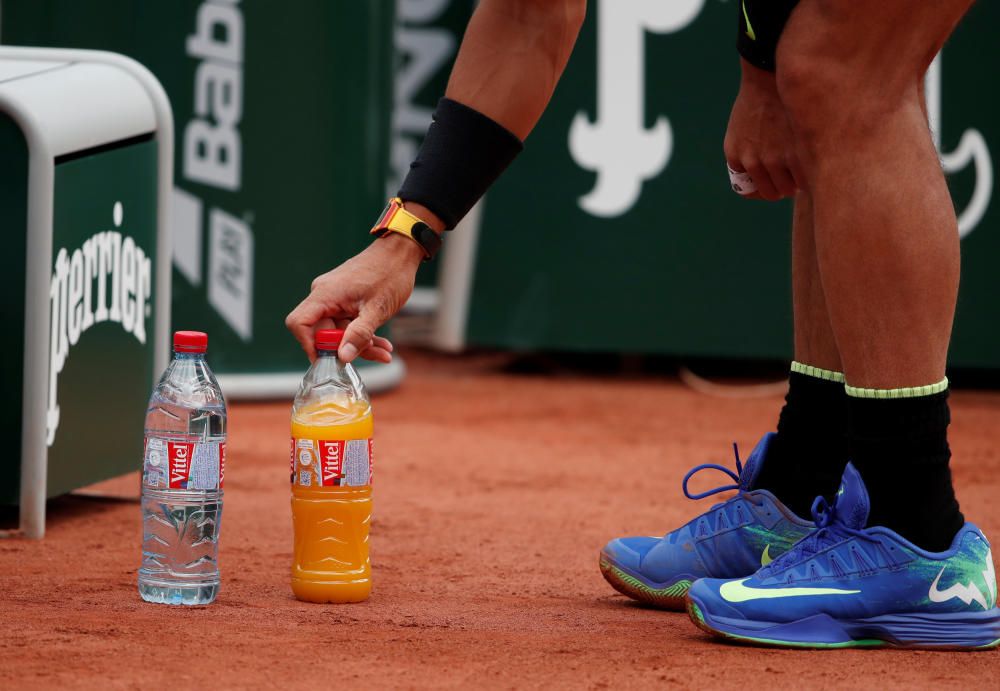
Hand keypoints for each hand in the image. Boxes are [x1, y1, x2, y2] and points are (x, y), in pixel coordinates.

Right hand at [285, 233, 423, 362]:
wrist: (401, 253)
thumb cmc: (389, 274)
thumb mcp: (377, 309)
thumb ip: (359, 334)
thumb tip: (343, 357)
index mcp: (325, 294)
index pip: (299, 323)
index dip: (309, 345)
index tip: (328, 360)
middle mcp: (325, 295)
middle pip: (323, 332)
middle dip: (347, 349)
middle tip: (372, 356)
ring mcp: (335, 298)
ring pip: (340, 331)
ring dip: (361, 344)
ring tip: (384, 352)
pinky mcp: (346, 300)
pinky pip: (348, 323)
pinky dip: (363, 334)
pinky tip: (382, 343)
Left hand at [724, 58, 802, 200]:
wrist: (773, 70)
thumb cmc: (763, 95)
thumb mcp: (742, 125)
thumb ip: (749, 149)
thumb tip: (765, 172)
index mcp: (735, 155)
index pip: (748, 191)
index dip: (763, 189)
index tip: (774, 183)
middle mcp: (751, 161)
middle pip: (772, 193)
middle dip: (784, 185)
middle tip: (796, 173)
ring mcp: (773, 159)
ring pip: (790, 189)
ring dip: (799, 181)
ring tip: (808, 165)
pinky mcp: (796, 154)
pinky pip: (806, 180)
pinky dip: (812, 174)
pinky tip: (816, 160)